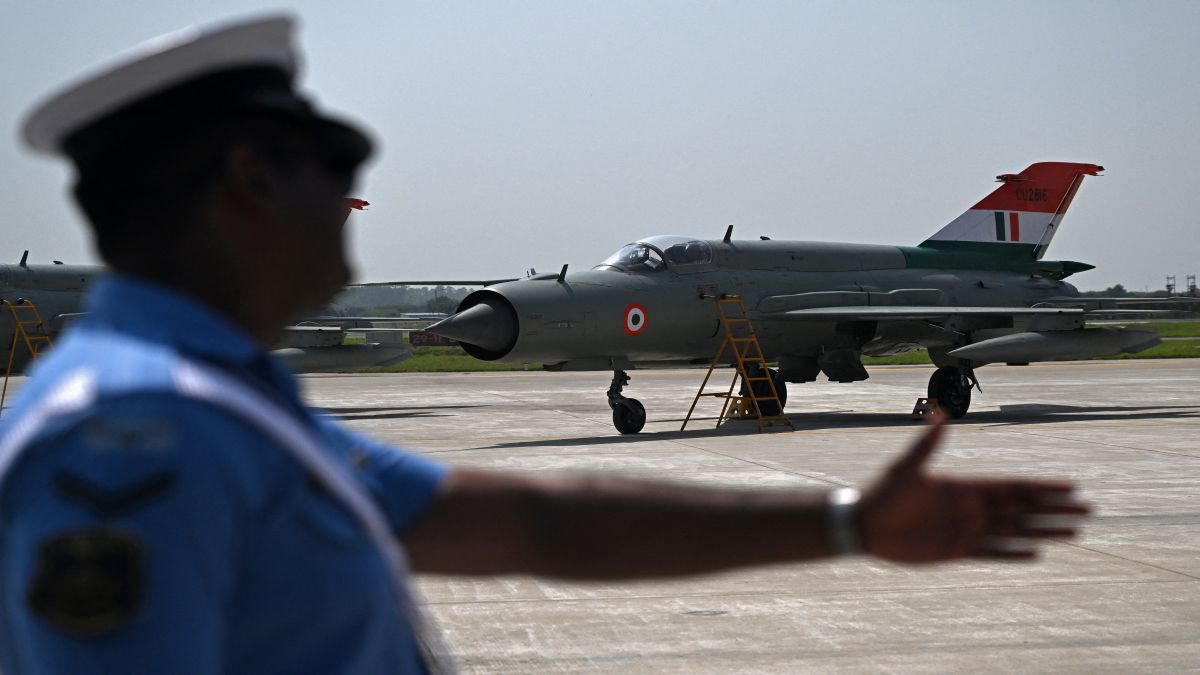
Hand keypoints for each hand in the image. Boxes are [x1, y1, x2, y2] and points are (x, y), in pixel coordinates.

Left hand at [857, 412, 1089, 562]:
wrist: (862, 526)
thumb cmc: (881, 493)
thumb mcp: (905, 468)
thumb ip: (927, 444)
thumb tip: (940, 413)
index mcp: (964, 486)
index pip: (1013, 486)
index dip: (1042, 487)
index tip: (1070, 487)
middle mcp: (970, 507)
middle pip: (1022, 509)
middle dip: (1054, 509)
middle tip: (1087, 510)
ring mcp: (965, 530)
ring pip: (1014, 531)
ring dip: (1043, 531)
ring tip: (1074, 534)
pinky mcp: (955, 551)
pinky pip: (991, 553)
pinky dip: (1013, 554)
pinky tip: (1037, 553)